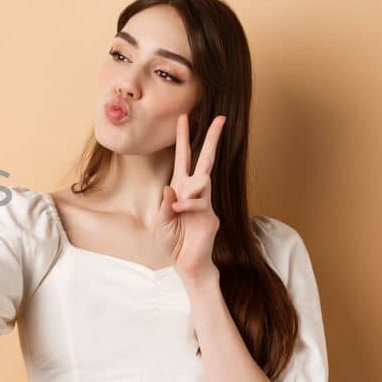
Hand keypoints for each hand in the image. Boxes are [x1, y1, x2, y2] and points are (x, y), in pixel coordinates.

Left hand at [155, 113, 225, 281]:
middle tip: (220, 117)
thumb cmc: (172, 242)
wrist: (186, 263)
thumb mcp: (160, 222)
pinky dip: (187, 206)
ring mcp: (205, 202)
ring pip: (202, 180)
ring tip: (179, 207)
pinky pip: (200, 202)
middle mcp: (194, 192)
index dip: (184, 138)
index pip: (183, 159)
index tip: (185, 117)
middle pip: (205, 160)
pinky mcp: (210, 215)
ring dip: (190, 189)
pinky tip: (179, 212)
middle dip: (212, 138)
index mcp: (179, 189)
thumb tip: (171, 188)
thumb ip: (164, 206)